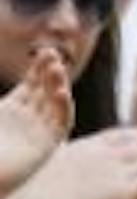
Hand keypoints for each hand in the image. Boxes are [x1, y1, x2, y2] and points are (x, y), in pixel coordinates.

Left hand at [0, 48, 72, 192]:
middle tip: (51, 53)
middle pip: (45, 90)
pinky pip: (61, 124)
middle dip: (49, 71)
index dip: (38, 68)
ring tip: (56, 68)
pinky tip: (61, 93)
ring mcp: (38, 132)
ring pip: (55, 103)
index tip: (42, 52)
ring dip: (58, 85)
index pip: (31, 84)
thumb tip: (15, 85)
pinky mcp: (46, 146)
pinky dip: (63, 108)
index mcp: (9, 110)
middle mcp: (27, 119)